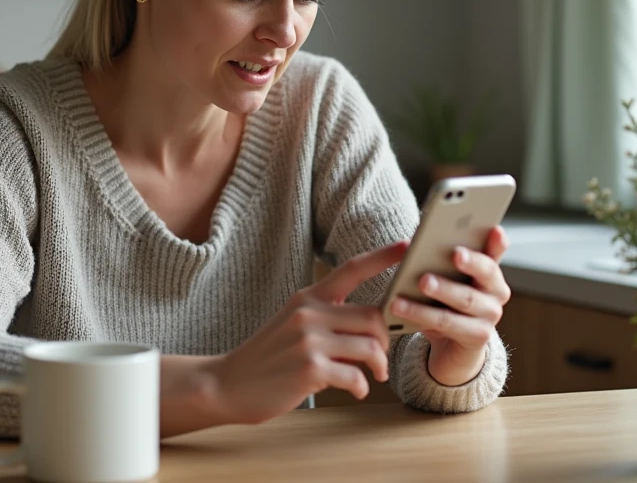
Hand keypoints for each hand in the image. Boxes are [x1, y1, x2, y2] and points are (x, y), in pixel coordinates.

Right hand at [205, 241, 407, 424]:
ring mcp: (309, 340)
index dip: (383, 256)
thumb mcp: (294, 326)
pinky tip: (355, 391)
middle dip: (385, 340)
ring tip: (373, 377)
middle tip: (380, 360)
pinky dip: (362, 387)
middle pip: (372, 316)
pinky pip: (356, 376)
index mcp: (308, 297)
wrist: (228, 384)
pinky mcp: (310, 368)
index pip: (352, 269)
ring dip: (378, 366)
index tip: (408, 245)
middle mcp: (309, 313)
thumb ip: (328, 321)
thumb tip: (371, 329)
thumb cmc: (268, 358)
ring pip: (370, 346)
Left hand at [389, 226, 510, 386]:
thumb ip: (438, 261)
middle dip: (471, 261)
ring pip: (465, 299)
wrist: (450, 348)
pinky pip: (448, 323)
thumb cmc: (443, 303)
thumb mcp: (443, 279)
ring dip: (442, 290)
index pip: (496, 250)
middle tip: (454, 253)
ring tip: (421, 282)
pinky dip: (423, 315)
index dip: (498, 240)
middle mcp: (497, 291)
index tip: (494, 228)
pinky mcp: (478, 338)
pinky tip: (402, 307)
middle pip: (486, 273)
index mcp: (489, 270)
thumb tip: (414, 242)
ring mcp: (491, 316)